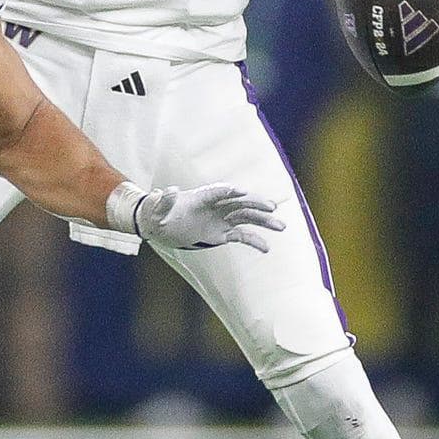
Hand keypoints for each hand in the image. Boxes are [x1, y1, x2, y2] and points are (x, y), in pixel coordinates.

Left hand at [122, 181, 282, 252]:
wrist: (161, 226)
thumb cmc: (158, 214)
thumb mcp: (157, 209)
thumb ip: (163, 201)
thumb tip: (167, 190)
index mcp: (200, 197)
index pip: (217, 192)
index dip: (229, 191)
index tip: (242, 191)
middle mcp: (215, 206)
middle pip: (239, 202)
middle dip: (255, 203)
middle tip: (272, 207)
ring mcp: (221, 219)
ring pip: (246, 218)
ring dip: (263, 221)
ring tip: (281, 226)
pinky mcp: (223, 233)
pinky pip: (242, 236)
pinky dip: (254, 241)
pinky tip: (266, 248)